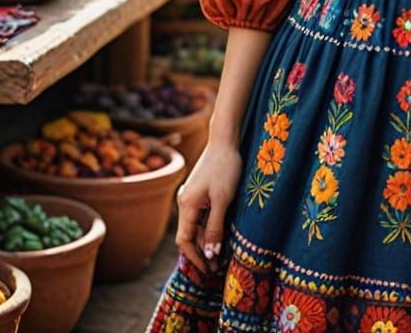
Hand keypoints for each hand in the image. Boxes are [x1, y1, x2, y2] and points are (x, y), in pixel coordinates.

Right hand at [175, 141, 243, 274]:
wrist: (225, 140)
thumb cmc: (226, 168)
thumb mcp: (223, 200)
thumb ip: (215, 227)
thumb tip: (210, 254)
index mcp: (186, 205)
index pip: (185, 241)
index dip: (195, 257)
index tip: (208, 270)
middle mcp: (185, 202)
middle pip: (189, 235)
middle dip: (201, 251)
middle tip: (216, 267)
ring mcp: (192, 196)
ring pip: (196, 225)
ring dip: (206, 240)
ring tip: (220, 255)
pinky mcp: (200, 191)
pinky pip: (201, 215)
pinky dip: (209, 227)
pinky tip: (221, 235)